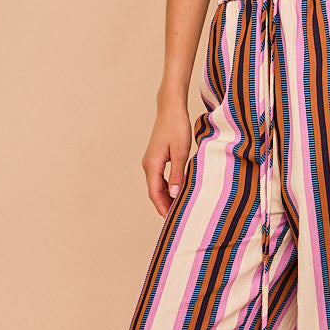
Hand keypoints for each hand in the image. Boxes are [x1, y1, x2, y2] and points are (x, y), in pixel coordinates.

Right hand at [143, 97, 191, 215]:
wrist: (171, 109)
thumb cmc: (177, 127)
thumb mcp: (181, 152)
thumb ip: (177, 174)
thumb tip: (173, 194)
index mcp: (152, 165)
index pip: (155, 193)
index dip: (162, 208)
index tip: (171, 220)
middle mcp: (148, 165)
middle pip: (154, 192)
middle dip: (164, 206)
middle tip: (178, 219)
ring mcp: (151, 162)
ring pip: (157, 186)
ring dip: (166, 198)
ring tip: (178, 208)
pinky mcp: (156, 158)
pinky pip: (160, 178)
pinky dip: (167, 188)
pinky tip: (177, 192)